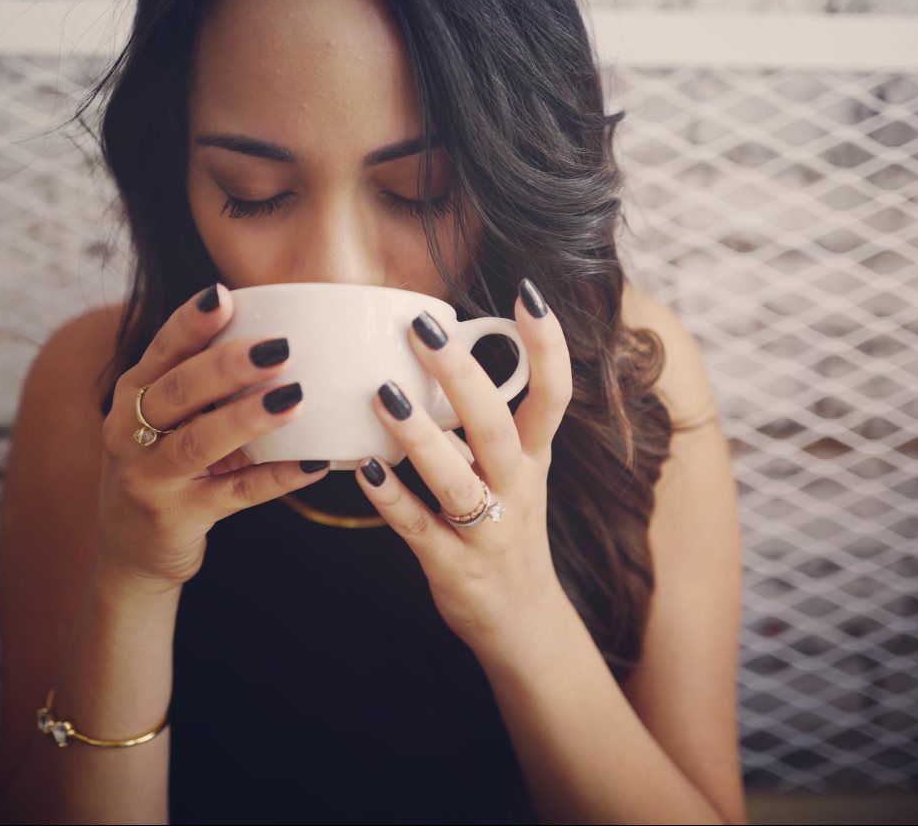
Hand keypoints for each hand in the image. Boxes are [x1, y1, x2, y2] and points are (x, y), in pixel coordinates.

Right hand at [94, 282, 331, 590]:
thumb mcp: (165, 421)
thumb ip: (202, 385)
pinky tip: (314, 463)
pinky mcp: (177, 518)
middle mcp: (129, 431)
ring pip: (200, 442)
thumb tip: (279, 338)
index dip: (191, 322)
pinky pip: (235, 494)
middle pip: (179, 390)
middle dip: (228, 365)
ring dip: (249, 418)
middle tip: (279, 347)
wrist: (131, 552)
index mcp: (133, 395)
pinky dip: (277, 478)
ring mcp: (149, 478)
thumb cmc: (163, 468)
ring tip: (295, 398)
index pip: (162, 350)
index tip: (223, 295)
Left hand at [353, 278, 572, 654]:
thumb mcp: (516, 472)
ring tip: (384, 396)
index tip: (527, 294)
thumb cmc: (507, 528)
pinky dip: (391, 498)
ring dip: (422, 437)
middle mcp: (519, 490)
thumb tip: (445, 354)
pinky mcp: (454, 567)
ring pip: (459, 480)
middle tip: (424, 329)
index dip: (547, 346)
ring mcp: (488, 531)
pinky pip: (419, 528)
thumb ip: (486, 423)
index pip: (554, 395)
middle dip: (463, 377)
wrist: (523, 623)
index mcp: (535, 458)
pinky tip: (363, 469)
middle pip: (498, 427)